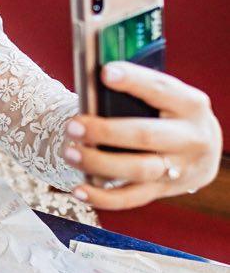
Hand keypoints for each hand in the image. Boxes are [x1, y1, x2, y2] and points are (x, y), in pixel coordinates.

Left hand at [63, 61, 222, 209]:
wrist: (203, 150)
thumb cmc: (172, 114)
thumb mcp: (169, 99)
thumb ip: (139, 95)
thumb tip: (94, 95)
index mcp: (191, 105)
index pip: (161, 90)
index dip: (134, 81)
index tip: (105, 73)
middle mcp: (191, 138)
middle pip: (145, 136)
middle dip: (106, 131)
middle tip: (73, 125)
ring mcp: (179, 169)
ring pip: (137, 170)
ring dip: (99, 163)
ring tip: (70, 152)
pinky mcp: (163, 190)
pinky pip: (131, 198)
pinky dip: (102, 197)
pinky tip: (78, 190)